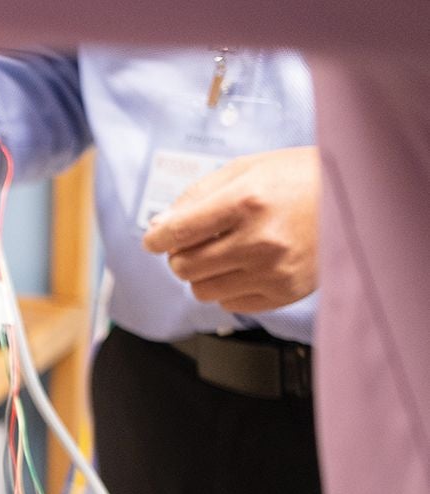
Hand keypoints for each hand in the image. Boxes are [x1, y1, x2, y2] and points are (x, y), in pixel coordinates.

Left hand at [142, 146, 319, 312]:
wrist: (359, 196)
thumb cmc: (298, 177)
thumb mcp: (246, 169)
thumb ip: (197, 196)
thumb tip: (159, 226)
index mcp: (246, 201)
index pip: (178, 232)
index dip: (156, 238)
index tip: (154, 239)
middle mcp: (259, 239)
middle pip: (183, 266)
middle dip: (178, 255)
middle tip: (193, 243)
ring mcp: (274, 270)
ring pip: (201, 290)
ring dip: (201, 274)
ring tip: (221, 254)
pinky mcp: (285, 292)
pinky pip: (230, 304)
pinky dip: (227, 288)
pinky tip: (245, 267)